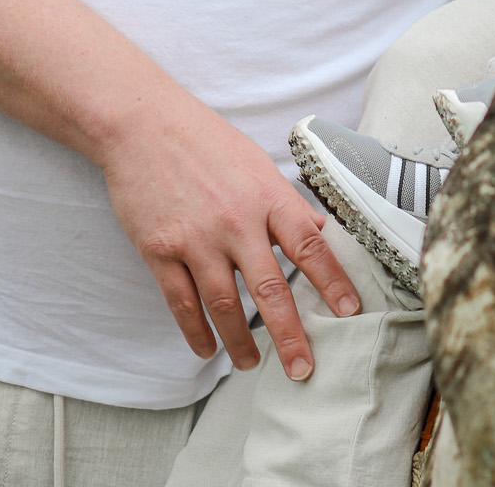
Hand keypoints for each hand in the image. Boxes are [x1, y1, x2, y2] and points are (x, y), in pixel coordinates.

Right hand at [99, 82, 360, 380]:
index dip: (333, 282)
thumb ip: (287, 203)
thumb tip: (320, 232)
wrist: (144, 125)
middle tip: (303, 369)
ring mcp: (196, 238)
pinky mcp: (160, 250)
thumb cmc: (206, 141)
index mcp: (267, 196)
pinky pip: (182, 303)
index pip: (309, 246)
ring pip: (224, 304)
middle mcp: (236, 220)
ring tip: (251, 364)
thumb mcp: (257, 164)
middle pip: (270, 288)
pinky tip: (206, 348)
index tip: (350, 312)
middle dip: (290, 334)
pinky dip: (195, 332)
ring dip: (240, 341)